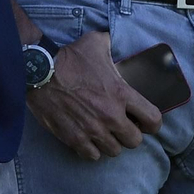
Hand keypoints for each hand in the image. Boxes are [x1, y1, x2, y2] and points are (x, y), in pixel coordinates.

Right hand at [25, 29, 161, 160]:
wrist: (41, 72)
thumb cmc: (70, 57)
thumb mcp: (96, 42)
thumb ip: (111, 42)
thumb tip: (113, 38)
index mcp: (121, 94)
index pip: (152, 119)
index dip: (152, 123)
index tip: (145, 121)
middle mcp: (111, 116)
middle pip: (134, 141)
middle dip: (131, 134)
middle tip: (122, 126)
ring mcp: (93, 130)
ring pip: (114, 151)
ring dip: (111, 143)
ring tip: (105, 133)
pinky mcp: (74, 139)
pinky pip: (92, 156)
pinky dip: (92, 150)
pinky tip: (89, 138)